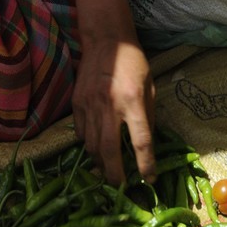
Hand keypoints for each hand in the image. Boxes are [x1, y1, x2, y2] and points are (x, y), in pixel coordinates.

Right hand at [72, 0, 155, 184]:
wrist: (106, 40)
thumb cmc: (133, 63)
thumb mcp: (149, 86)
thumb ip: (148, 114)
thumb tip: (146, 144)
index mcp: (134, 100)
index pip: (141, 141)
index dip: (146, 164)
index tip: (149, 179)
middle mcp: (110, 105)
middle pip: (110, 151)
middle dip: (115, 174)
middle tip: (120, 187)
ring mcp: (90, 105)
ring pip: (92, 146)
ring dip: (100, 163)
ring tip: (107, 171)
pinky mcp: (77, 104)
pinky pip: (81, 133)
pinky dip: (88, 144)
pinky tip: (95, 147)